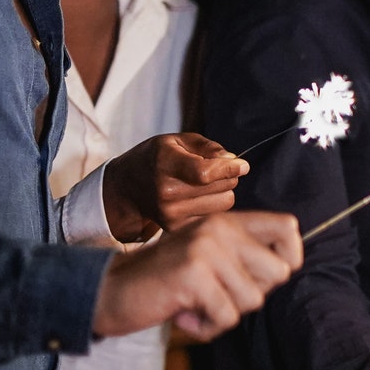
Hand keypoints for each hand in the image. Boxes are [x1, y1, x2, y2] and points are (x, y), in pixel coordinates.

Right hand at [91, 211, 301, 340]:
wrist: (110, 289)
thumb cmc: (166, 280)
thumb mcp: (207, 256)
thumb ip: (242, 256)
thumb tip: (287, 268)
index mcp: (227, 221)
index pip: (288, 228)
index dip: (290, 257)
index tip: (264, 277)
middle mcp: (220, 229)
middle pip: (278, 273)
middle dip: (252, 295)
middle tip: (218, 295)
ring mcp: (206, 250)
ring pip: (253, 300)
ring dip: (225, 314)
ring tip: (196, 304)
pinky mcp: (193, 275)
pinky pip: (227, 317)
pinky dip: (207, 328)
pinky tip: (184, 316)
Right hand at [103, 133, 248, 241]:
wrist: (126, 188)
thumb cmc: (156, 158)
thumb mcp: (176, 141)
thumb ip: (207, 147)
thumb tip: (233, 160)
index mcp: (165, 164)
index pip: (205, 173)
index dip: (229, 169)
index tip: (242, 165)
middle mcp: (167, 192)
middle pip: (222, 187)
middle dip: (227, 176)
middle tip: (214, 171)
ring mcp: (171, 213)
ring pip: (224, 202)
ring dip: (223, 192)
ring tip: (203, 185)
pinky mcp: (176, 228)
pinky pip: (215, 215)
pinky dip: (213, 205)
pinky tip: (196, 199)